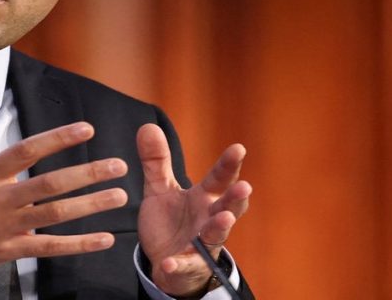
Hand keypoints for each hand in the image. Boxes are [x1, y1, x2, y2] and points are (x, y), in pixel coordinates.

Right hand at [0, 108, 128, 284]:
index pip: (26, 152)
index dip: (57, 139)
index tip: (85, 129)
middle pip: (50, 184)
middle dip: (87, 174)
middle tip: (117, 165)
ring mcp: (4, 229)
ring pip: (55, 216)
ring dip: (90, 205)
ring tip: (118, 195)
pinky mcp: (6, 252)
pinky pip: (48, 249)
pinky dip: (78, 245)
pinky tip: (103, 239)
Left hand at [136, 123, 251, 295]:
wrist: (166, 260)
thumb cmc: (171, 222)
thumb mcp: (160, 189)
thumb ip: (156, 162)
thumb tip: (147, 125)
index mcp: (204, 198)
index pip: (219, 178)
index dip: (228, 164)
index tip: (238, 148)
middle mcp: (209, 219)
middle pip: (227, 206)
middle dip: (235, 197)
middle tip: (244, 186)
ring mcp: (202, 244)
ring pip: (216, 235)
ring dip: (220, 227)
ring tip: (223, 219)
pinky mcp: (188, 265)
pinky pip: (184, 265)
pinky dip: (177, 264)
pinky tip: (169, 262)